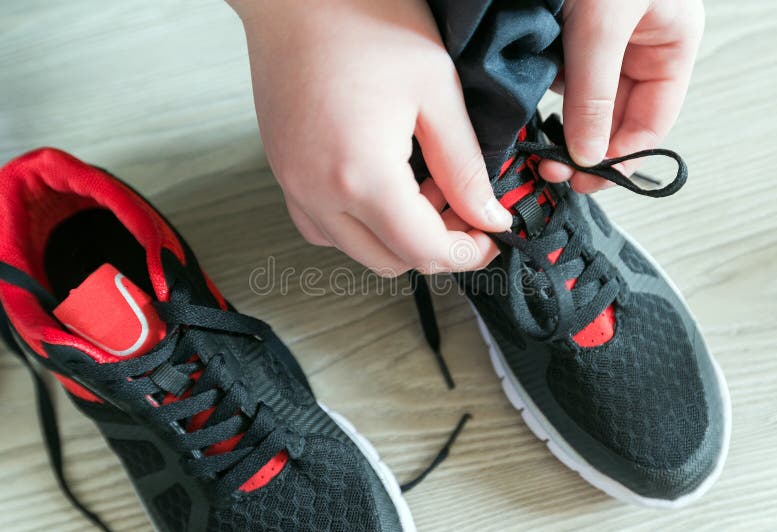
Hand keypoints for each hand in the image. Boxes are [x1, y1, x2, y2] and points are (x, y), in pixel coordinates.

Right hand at [228, 0, 511, 274]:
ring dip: (396, 237)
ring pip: (355, 249)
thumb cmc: (364, 19)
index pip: (424, 250)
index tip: (491, 236)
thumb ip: (465, 166)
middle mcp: (319, 192)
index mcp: (362, 174)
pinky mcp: (284, 171)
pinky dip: (357, 224)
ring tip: (421, 190)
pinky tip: (380, 189)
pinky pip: (322, 226)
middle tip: (462, 205)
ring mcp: (294, 184)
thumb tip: (488, 216)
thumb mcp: (436, 90)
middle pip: (390, 260)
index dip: (468, 252)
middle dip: (436, 245)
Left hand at [539, 0, 704, 192]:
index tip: (588, 178)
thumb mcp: (604, 25)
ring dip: (561, 125)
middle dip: (584, 148)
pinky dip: (543, 94)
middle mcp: (638, 46)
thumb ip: (595, 93)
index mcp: (670, 44)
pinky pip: (557, 76)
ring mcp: (602, 41)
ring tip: (539, 146)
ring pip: (582, 101)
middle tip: (554, 170)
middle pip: (614, 118)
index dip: (620, 156)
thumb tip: (588, 154)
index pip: (651, 121)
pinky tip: (528, 103)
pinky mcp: (565, 32)